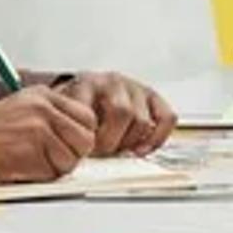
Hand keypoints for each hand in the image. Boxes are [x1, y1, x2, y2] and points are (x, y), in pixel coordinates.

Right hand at [0, 88, 92, 189]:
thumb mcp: (19, 110)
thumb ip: (51, 119)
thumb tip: (84, 140)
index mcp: (42, 95)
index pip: (87, 118)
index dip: (79, 138)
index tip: (65, 146)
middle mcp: (43, 108)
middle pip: (86, 140)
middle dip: (72, 156)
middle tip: (48, 159)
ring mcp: (37, 129)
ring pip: (71, 161)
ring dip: (54, 169)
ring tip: (28, 162)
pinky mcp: (30, 151)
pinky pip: (52, 174)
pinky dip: (38, 177)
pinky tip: (17, 167)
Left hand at [61, 71, 175, 156]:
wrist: (86, 91)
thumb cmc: (77, 108)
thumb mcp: (66, 114)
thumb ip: (73, 127)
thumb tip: (80, 148)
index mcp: (88, 83)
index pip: (95, 111)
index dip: (92, 137)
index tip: (87, 149)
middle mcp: (114, 82)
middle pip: (123, 114)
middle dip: (112, 141)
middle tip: (102, 151)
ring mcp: (135, 88)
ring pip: (142, 121)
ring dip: (130, 142)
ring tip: (117, 148)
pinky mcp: (153, 97)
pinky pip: (167, 117)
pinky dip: (157, 137)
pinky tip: (142, 149)